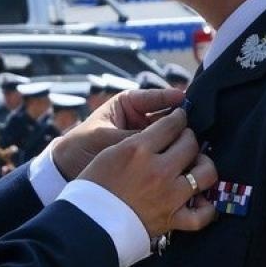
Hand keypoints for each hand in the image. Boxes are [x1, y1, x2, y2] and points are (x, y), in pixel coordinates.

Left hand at [50, 88, 184, 179]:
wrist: (66, 169)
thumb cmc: (81, 146)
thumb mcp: (107, 138)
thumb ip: (134, 137)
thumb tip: (164, 135)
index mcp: (128, 103)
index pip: (155, 96)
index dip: (171, 98)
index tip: (185, 100)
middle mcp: (141, 117)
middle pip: (168, 115)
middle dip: (181, 119)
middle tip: (198, 122)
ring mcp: (146, 135)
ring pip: (170, 133)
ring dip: (181, 137)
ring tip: (196, 140)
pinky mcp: (148, 155)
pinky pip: (164, 151)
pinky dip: (174, 154)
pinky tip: (187, 157)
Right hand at [76, 108, 216, 237]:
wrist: (87, 223)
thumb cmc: (92, 187)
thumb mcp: (109, 154)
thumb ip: (137, 142)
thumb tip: (160, 134)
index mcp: (138, 149)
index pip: (171, 124)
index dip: (179, 118)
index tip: (180, 118)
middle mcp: (158, 169)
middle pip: (190, 143)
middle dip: (189, 138)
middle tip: (184, 140)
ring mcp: (169, 195)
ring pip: (205, 173)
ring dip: (204, 166)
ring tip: (196, 166)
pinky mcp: (171, 218)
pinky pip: (203, 214)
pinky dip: (207, 209)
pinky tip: (201, 201)